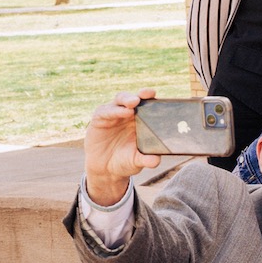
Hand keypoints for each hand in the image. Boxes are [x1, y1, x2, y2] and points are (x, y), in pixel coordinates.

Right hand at [85, 89, 161, 203]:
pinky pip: (106, 111)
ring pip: (121, 100)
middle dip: (142, 94)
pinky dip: (115, 110)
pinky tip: (124, 112)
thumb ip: (146, 160)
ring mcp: (113, 114)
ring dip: (127, 99)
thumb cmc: (124, 161)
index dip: (153, 99)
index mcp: (141, 121)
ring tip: (134, 103)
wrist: (104, 169)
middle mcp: (128, 114)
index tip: (161, 98)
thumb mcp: (136, 162)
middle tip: (148, 94)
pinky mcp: (100, 118)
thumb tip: (155, 161)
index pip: (148, 105)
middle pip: (135, 98)